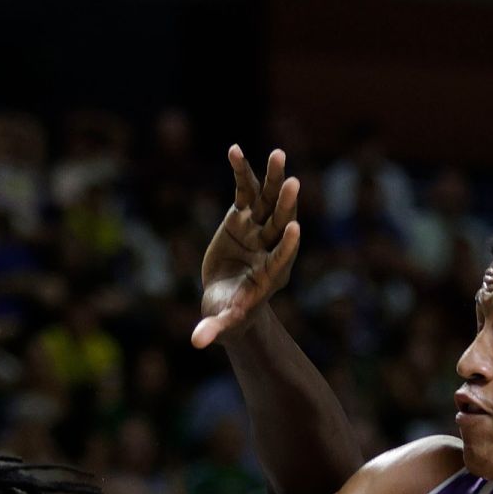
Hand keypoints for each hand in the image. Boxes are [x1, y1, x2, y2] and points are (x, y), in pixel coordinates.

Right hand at [191, 146, 300, 348]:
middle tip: (293, 183)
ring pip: (267, 200)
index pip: (282, 258)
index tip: (295, 230)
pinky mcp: (243, 216)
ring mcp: (257, 228)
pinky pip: (243, 190)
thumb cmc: (229, 314)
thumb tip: (197, 343)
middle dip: (286, 205)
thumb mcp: (223, 322)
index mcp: (271, 274)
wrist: (229, 298)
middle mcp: (269, 247)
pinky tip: (234, 150)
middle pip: (280, 223)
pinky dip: (240, 171)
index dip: (288, 245)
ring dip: (273, 178)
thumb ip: (214, 329)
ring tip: (278, 154)